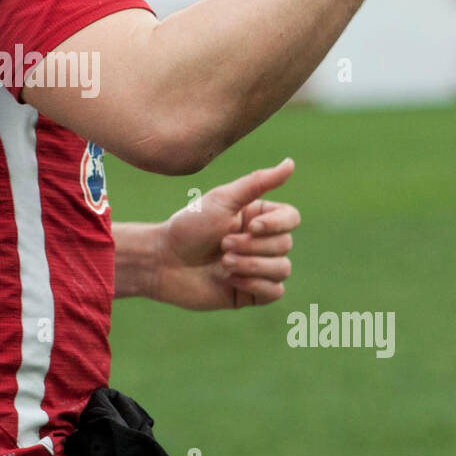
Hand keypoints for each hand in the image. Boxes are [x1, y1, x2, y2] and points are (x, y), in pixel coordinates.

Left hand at [156, 158, 299, 310]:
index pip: (292, 218)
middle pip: (285, 244)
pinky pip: (275, 291)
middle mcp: (261, 241)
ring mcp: (258, 267)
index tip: (249, 226)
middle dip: (252, 246)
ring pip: (282, 269)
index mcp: (258, 217)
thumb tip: (291, 162)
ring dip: (252, 265)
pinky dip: (255, 284)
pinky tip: (230, 280)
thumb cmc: (190, 226)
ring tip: (224, 263)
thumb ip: (258, 182)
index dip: (276, 224)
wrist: (164, 261)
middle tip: (222, 245)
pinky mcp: (251, 292)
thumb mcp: (223, 200)